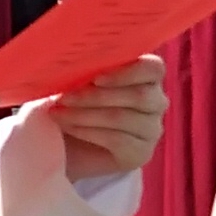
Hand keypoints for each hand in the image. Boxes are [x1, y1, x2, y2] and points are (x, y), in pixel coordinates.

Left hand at [43, 56, 166, 178]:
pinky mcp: (141, 153)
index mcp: (147, 76)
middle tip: (63, 98)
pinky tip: (68, 127)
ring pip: (123, 118)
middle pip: (139, 96)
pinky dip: (88, 132)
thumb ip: (87, 70)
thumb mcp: (80, 82)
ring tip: (59, 113)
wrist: (70, 145)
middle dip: (96, 96)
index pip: (153, 68)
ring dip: (85, 114)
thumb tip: (72, 62)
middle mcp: (156, 102)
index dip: (128, 72)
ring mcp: (152, 130)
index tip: (96, 79)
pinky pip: (118, 140)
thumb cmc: (76, 104)